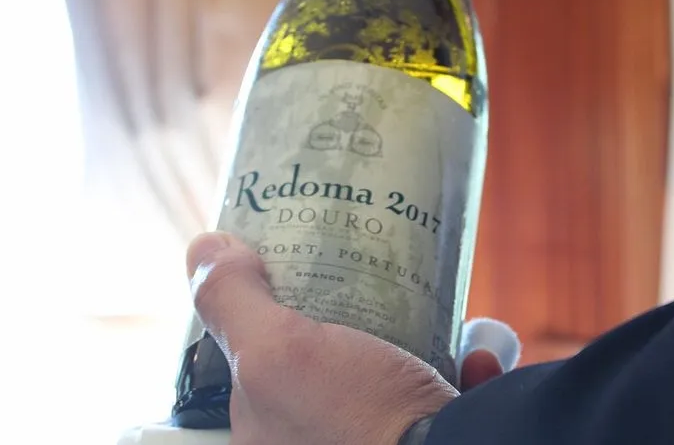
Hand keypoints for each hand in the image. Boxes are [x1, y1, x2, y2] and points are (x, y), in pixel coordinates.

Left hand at [186, 231, 505, 444]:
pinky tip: (469, 354)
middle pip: (316, 367)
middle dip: (338, 323)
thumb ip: (233, 302)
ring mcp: (370, 441)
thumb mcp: (278, 351)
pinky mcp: (421, 435)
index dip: (259, 319)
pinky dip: (454, 372)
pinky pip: (436, 397)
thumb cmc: (358, 417)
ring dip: (405, 340)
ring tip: (417, 303)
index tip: (285, 276)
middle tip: (353, 278)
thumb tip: (204, 248)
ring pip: (380, 378)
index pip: (244, 369)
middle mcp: (311, 444)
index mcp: (262, 436)